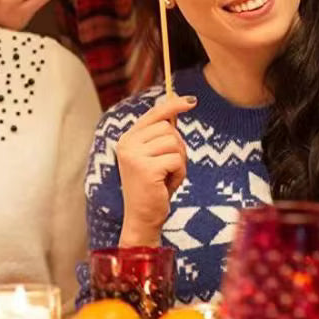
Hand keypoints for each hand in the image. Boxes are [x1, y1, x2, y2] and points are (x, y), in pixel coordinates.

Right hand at [115, 95, 193, 245]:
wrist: (142, 218)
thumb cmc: (153, 187)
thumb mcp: (154, 158)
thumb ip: (159, 137)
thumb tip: (175, 113)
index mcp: (127, 138)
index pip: (153, 114)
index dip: (173, 105)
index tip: (191, 100)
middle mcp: (127, 143)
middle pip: (168, 129)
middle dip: (177, 148)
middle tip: (169, 167)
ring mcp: (134, 155)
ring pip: (174, 144)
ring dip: (179, 162)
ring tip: (167, 176)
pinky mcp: (145, 168)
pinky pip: (176, 160)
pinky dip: (179, 173)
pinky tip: (167, 184)